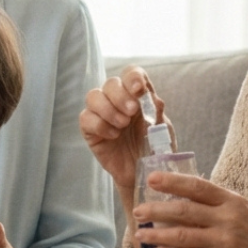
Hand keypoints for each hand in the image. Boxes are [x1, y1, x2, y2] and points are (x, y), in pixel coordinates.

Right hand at [80, 66, 168, 193]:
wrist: (143, 173)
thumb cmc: (153, 148)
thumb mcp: (162, 129)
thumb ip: (157, 112)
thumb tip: (151, 98)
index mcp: (137, 95)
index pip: (130, 74)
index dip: (132, 77)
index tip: (139, 89)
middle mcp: (117, 100)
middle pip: (111, 83)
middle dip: (121, 96)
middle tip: (131, 113)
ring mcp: (101, 113)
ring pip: (93, 96)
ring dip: (109, 109)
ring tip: (122, 126)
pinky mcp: (90, 129)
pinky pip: (86, 118)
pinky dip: (100, 125)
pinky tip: (113, 136)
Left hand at [133, 170, 247, 247]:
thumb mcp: (244, 209)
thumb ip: (218, 203)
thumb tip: (185, 195)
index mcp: (231, 201)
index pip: (197, 186)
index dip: (172, 182)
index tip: (151, 179)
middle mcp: (227, 218)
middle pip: (183, 211)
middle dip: (156, 210)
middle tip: (137, 210)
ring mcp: (225, 241)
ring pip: (182, 236)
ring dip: (157, 235)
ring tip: (140, 235)